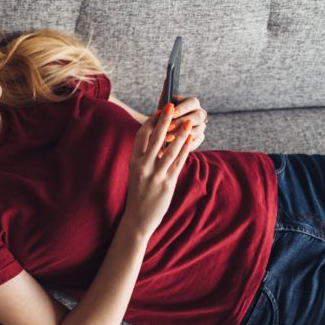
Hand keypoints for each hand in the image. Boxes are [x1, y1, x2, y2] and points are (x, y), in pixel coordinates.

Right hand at [122, 103, 192, 237]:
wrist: (138, 217)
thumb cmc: (139, 192)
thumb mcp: (137, 172)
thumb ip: (145, 156)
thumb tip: (159, 137)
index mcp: (133, 161)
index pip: (141, 136)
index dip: (150, 122)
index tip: (158, 112)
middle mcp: (143, 166)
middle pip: (156, 138)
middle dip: (164, 120)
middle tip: (171, 106)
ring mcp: (155, 175)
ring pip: (170, 150)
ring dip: (180, 134)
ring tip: (187, 122)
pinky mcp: (167, 183)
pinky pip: (178, 163)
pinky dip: (185, 150)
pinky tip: (190, 140)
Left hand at [157, 81, 206, 152]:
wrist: (162, 130)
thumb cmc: (162, 115)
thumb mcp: (163, 104)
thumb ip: (167, 92)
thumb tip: (167, 78)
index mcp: (192, 103)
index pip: (192, 102)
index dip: (182, 107)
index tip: (170, 112)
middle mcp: (200, 114)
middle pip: (198, 116)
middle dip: (181, 122)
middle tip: (168, 127)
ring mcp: (201, 127)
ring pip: (197, 130)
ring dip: (182, 135)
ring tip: (166, 139)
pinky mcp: (199, 139)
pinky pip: (195, 143)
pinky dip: (182, 145)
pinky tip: (170, 148)